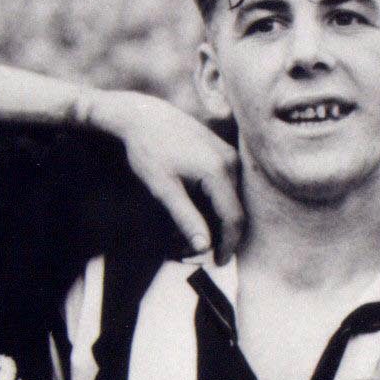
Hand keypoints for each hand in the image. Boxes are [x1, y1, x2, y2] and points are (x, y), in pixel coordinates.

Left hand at [82, 89, 244, 260]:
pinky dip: (214, 203)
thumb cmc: (149, 151)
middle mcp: (231, 162)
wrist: (144, 116)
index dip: (228, 244)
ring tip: (185, 233)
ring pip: (232, 198)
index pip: (234, 218)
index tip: (218, 263)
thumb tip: (204, 248)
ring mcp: (230, 154)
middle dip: (218, 235)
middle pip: (236, 210)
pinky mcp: (223, 152)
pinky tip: (192, 211)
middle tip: (191, 252)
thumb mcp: (163, 188)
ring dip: (215, 219)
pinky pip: (227, 185)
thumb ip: (186, 218)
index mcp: (218, 172)